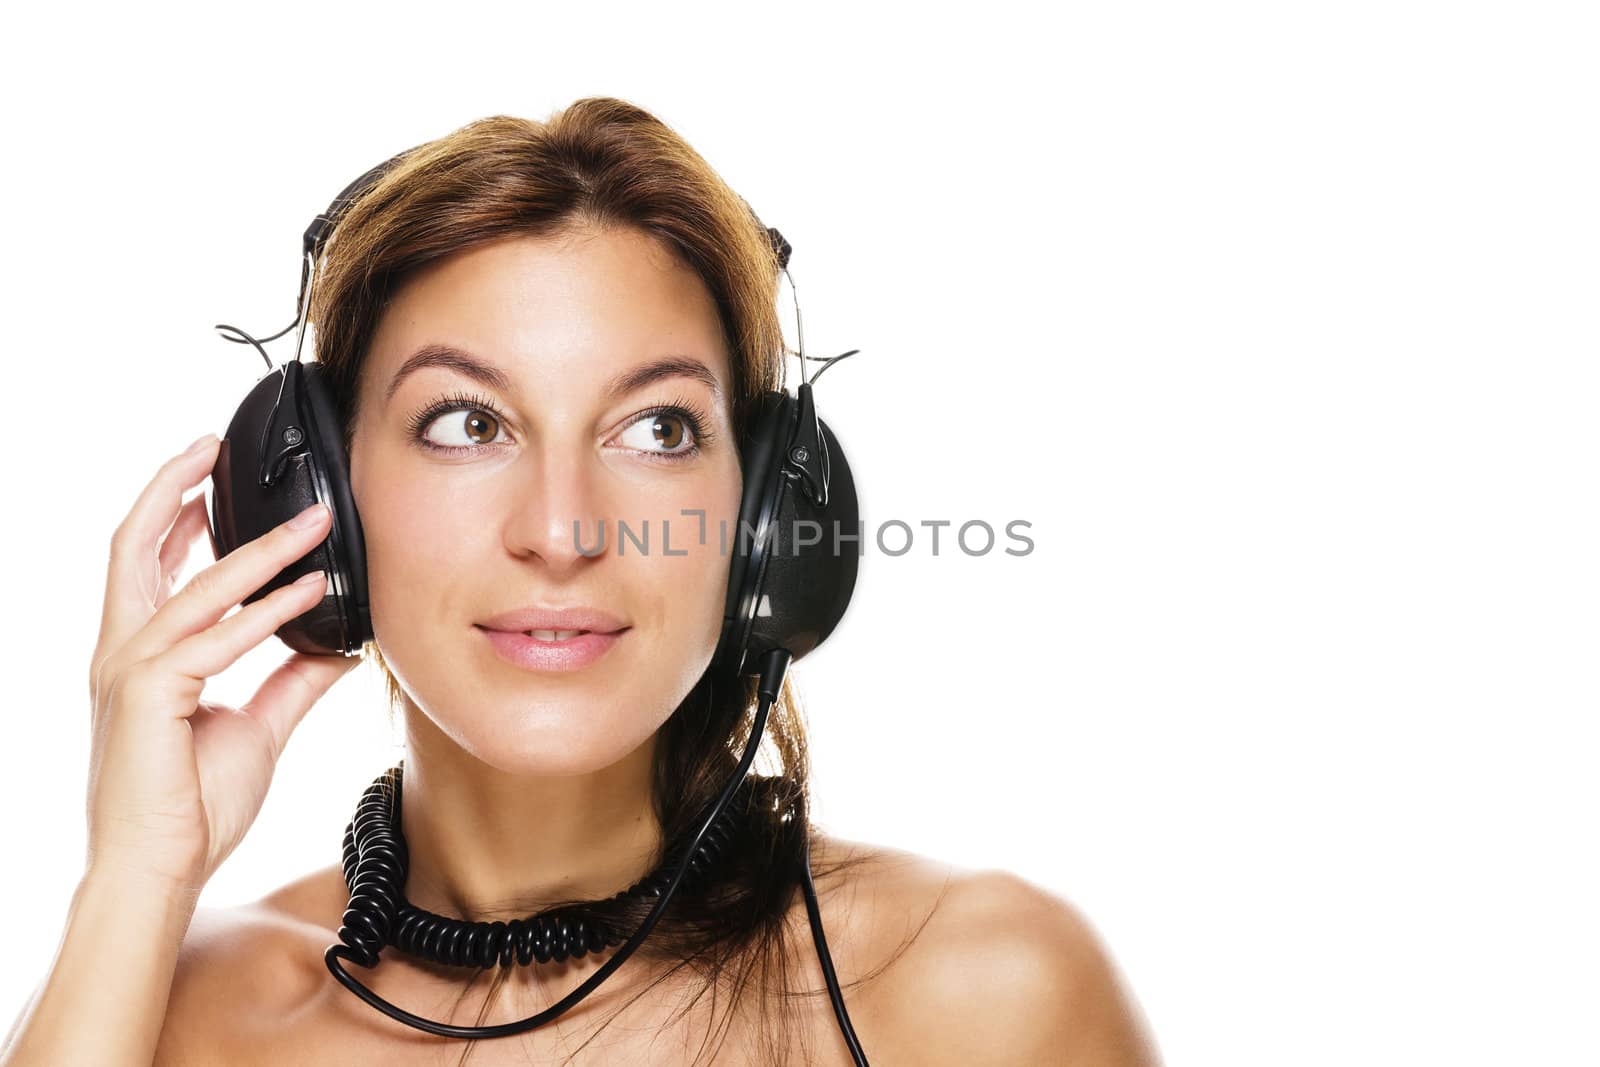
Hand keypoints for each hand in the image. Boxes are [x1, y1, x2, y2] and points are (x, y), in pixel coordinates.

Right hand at [84, 432, 360, 893]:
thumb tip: (336, 647)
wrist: (160, 871)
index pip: (146, 566)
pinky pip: (216, 638)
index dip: (171, 516)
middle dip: (171, 488)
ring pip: (194, 586)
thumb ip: (291, 682)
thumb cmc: (192, 809)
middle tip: (209, 445)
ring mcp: (129, 671)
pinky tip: (311, 594)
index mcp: (139, 657)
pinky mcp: (150, 693)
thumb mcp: (257, 729)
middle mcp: (123, 653)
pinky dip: (267, 610)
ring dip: (260, 549)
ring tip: (315, 523)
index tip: (205, 481)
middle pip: (133, 545)